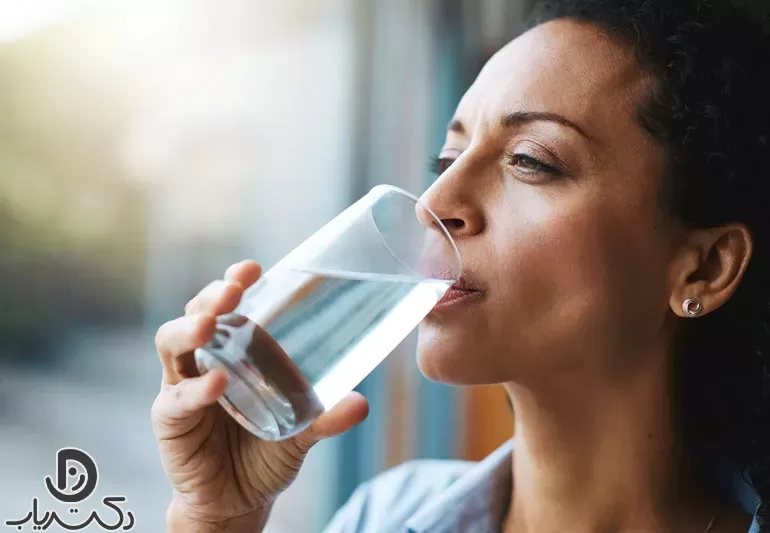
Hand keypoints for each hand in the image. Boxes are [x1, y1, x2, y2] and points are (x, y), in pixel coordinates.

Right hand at [152, 260, 368, 529]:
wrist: (239, 501)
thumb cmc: (266, 453)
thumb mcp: (302, 431)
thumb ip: (326, 417)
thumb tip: (362, 403)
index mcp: (233, 352)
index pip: (228, 306)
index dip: (234, 282)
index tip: (253, 269)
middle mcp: (203, 361)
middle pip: (196, 314)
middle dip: (211, 297)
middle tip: (232, 290)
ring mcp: (181, 387)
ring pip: (171, 345)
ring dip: (189, 329)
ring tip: (211, 324)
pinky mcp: (170, 420)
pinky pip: (177, 399)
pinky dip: (195, 390)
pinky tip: (217, 385)